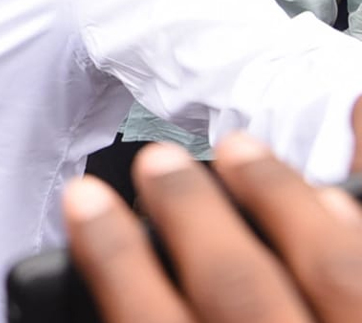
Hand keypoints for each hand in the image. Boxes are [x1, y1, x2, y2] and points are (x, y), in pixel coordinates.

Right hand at [65, 135, 361, 322]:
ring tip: (241, 149)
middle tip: (158, 163)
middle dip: (191, 213)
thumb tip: (89, 296)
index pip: (147, 320)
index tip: (84, 201)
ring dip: (282, 198)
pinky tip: (358, 115)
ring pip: (337, 270)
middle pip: (238, 290)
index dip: (112, 254)